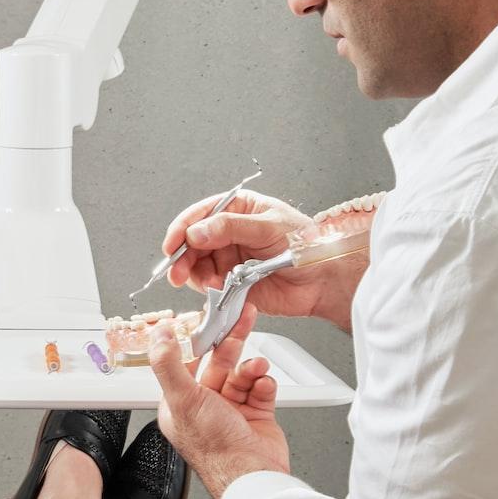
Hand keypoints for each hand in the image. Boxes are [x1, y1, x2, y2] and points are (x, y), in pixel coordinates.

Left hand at [148, 307, 289, 498]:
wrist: (253, 475)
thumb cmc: (216, 449)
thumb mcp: (184, 399)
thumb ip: (168, 364)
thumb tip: (159, 336)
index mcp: (181, 404)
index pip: (187, 362)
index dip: (198, 339)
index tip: (208, 319)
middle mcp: (206, 406)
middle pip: (218, 363)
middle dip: (231, 342)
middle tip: (242, 320)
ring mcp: (233, 411)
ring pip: (242, 373)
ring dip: (251, 366)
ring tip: (257, 366)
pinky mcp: (257, 415)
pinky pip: (261, 387)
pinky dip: (264, 383)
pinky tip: (264, 385)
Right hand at [162, 189, 365, 330]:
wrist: (323, 280)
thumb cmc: (307, 245)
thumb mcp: (269, 227)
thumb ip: (231, 227)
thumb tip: (197, 231)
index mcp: (239, 209)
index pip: (202, 213)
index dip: (183, 227)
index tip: (174, 242)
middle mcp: (229, 233)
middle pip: (193, 241)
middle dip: (182, 255)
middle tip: (177, 269)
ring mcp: (229, 258)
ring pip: (196, 264)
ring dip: (192, 273)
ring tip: (198, 281)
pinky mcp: (231, 283)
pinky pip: (209, 285)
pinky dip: (206, 288)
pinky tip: (216, 289)